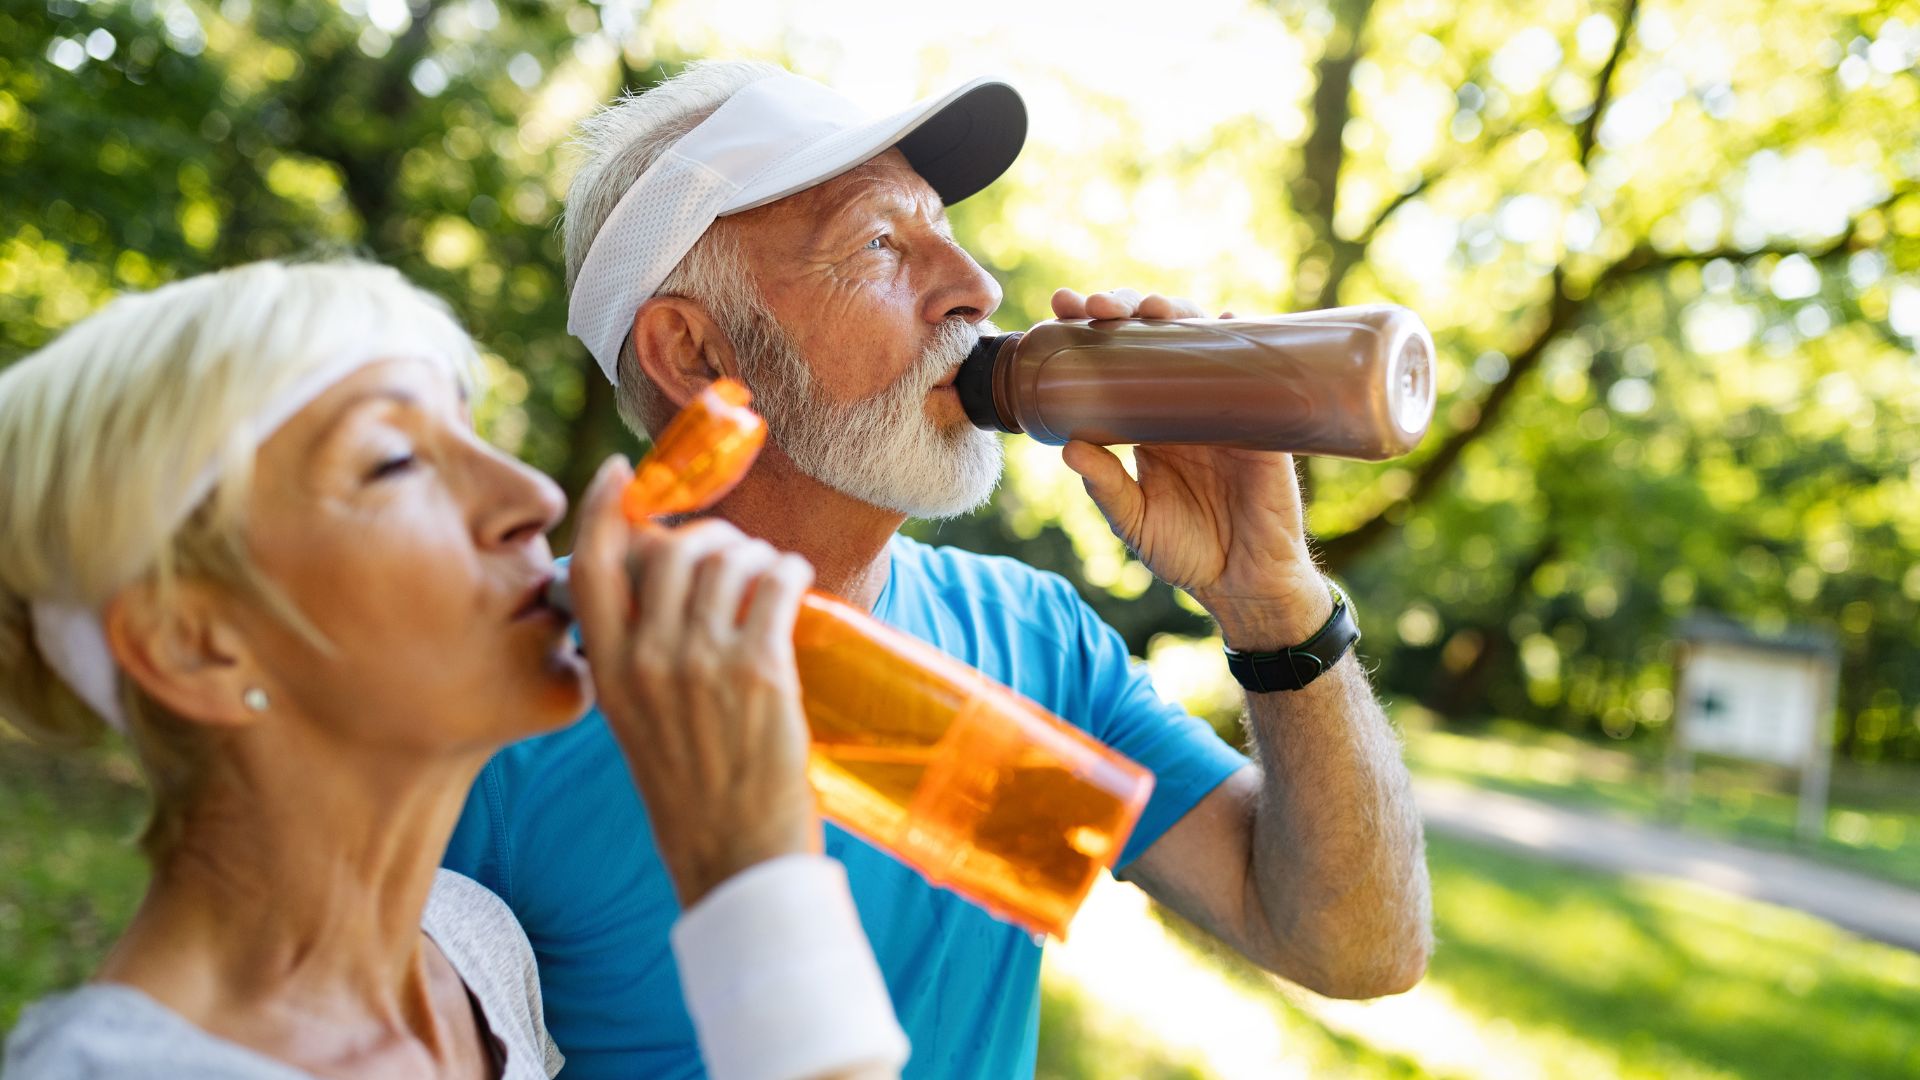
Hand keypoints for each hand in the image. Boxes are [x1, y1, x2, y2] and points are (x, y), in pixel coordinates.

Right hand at [571, 456, 819, 906]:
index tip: (622, 473)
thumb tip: (667, 594)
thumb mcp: (639, 723)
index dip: (603, 509)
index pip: (590, 567)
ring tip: (770, 573)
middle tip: (732, 550)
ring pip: (728, 561)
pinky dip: (788, 570)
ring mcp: (702, 664)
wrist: (734, 859)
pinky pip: (775, 584)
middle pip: (671, 550)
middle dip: (708, 535)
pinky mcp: (759, 671)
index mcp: (610, 673)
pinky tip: (793, 579)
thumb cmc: (693, 794)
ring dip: (756, 553)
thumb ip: (640, 661)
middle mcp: (647, 661)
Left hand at [1049, 288, 1331, 647]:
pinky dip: (1241, 338)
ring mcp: (1223, 406)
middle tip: (1093, 306)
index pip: (1114, 362)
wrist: (1244, 583)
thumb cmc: (1188, 551)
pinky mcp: (1260, 421)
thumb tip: (1070, 447)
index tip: (1060, 309)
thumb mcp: (1134, 520)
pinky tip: (1225, 318)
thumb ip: (1106, 486)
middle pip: (1153, 336)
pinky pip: (1254, 371)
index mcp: (1148, 422)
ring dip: (1174, 311)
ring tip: (1148, 308)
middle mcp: (1184, 404)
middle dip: (1123, 308)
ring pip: (1198, 340)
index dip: (1090, 330)